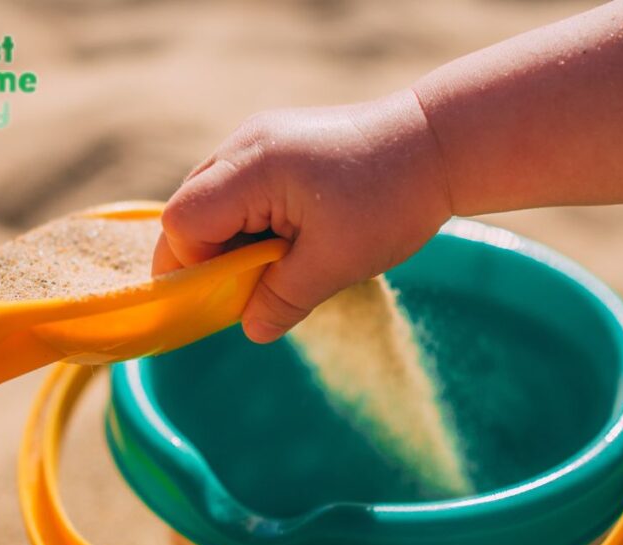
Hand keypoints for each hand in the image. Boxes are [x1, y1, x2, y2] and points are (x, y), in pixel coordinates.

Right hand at [154, 90, 450, 342]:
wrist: (439, 143)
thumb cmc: (391, 199)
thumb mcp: (336, 263)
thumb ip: (283, 298)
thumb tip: (250, 329)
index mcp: (253, 167)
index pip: (183, 222)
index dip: (193, 267)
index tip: (231, 296)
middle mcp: (246, 143)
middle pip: (189, 206)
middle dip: (207, 256)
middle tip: (250, 288)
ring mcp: (260, 136)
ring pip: (212, 196)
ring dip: (231, 238)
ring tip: (278, 262)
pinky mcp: (277, 141)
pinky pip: (238, 185)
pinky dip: (249, 218)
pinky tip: (287, 238)